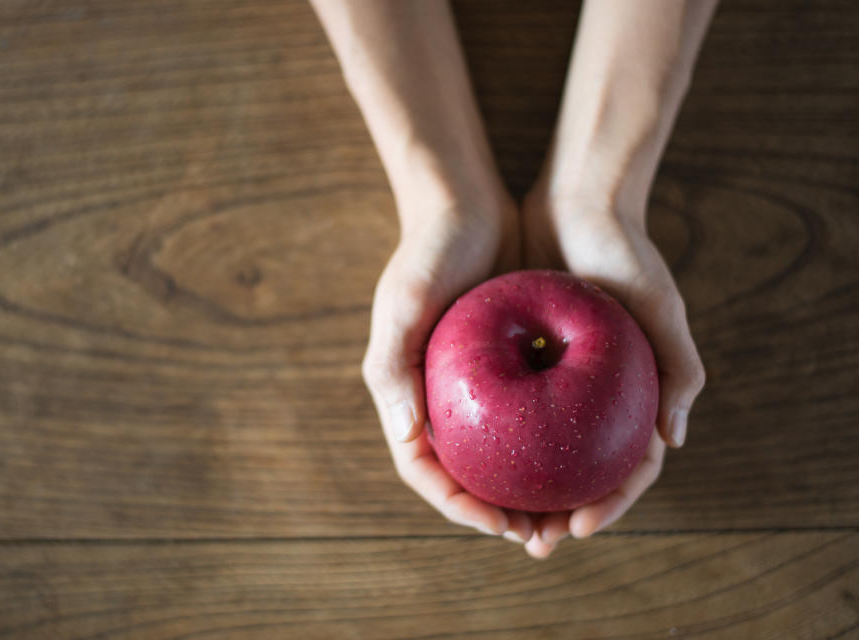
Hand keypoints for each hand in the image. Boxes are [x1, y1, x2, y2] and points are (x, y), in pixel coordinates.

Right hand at [362, 196, 537, 542]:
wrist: (467, 204)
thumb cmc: (429, 251)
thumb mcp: (404, 302)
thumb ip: (393, 368)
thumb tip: (409, 439)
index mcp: (410, 395)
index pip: (426, 471)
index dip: (459, 506)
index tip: (500, 525)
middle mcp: (443, 398)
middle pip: (469, 475)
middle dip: (501, 514)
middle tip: (542, 537)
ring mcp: (478, 386)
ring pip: (505, 456)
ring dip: (532, 492)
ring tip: (570, 515)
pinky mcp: (512, 365)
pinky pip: (535, 417)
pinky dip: (554, 445)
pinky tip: (588, 459)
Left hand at [517, 186, 705, 557]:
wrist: (576, 201)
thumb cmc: (622, 248)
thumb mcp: (657, 300)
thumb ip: (677, 363)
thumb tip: (673, 442)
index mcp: (633, 394)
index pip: (625, 470)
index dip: (605, 506)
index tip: (576, 528)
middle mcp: (594, 395)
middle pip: (577, 472)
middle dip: (556, 513)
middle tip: (530, 541)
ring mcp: (557, 381)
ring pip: (539, 451)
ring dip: (521, 489)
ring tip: (497, 517)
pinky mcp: (521, 360)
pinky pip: (507, 409)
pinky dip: (495, 440)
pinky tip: (470, 462)